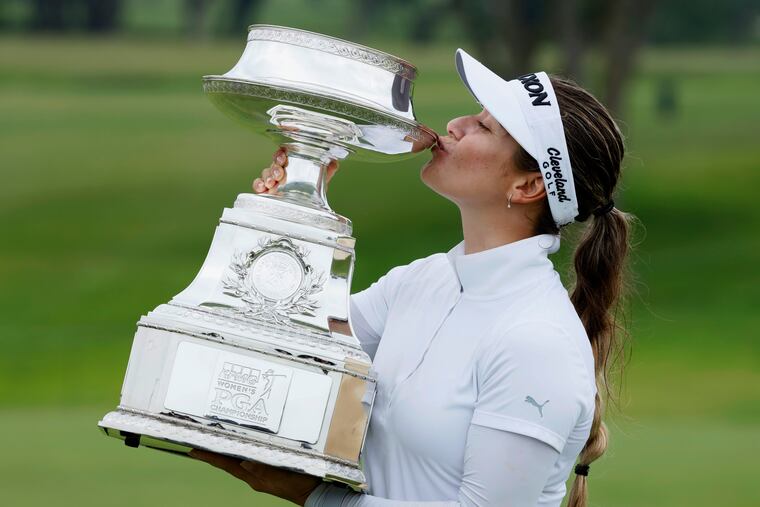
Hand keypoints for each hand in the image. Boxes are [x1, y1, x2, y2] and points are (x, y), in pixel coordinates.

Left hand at [189, 449, 321, 505]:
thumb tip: (243, 462)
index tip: (194, 450)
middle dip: (214, 454)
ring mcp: (261, 474)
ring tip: (215, 445)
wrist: (312, 492)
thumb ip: (262, 469)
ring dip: (226, 453)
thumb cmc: (298, 484)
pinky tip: (242, 448)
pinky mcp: (269, 471)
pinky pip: (250, 460)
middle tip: (199, 445)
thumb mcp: (280, 476)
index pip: (226, 464)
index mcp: (253, 477)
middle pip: (229, 462)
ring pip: (238, 461)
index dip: (210, 457)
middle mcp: (254, 476)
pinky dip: (241, 453)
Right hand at [253, 147, 339, 194]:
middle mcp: (281, 172)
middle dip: (275, 168)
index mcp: (291, 165)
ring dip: (267, 176)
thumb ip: (327, 171)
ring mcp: (272, 182)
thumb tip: (335, 162)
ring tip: (273, 183)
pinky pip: (258, 185)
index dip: (280, 154)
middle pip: (273, 164)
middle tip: (280, 174)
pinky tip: (263, 188)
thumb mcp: (321, 181)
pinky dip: (258, 185)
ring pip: (265, 173)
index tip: (282, 158)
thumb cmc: (309, 192)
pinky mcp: (266, 192)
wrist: (305, 209)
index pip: (283, 155)